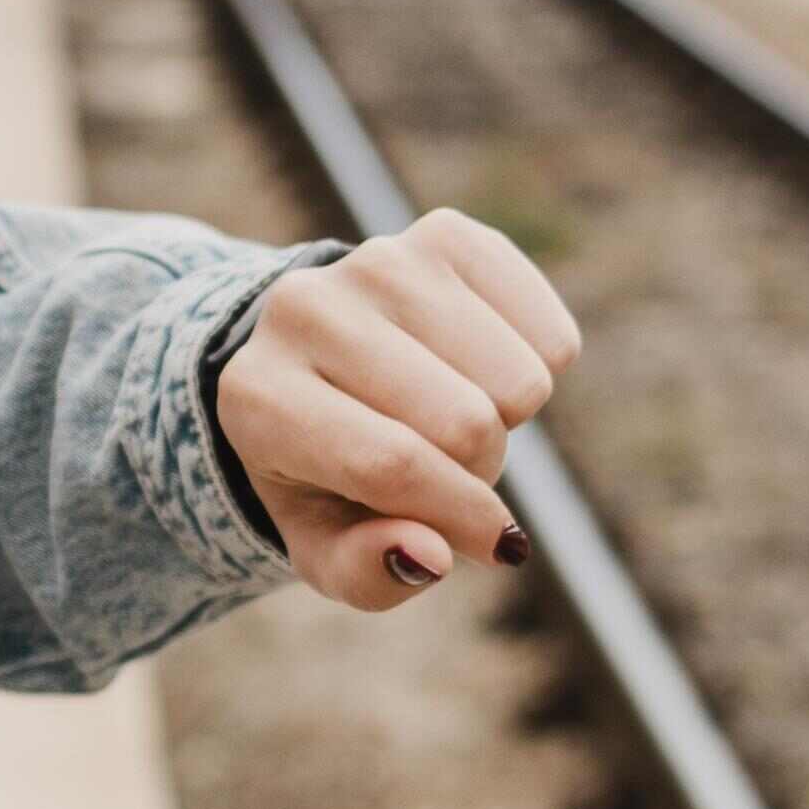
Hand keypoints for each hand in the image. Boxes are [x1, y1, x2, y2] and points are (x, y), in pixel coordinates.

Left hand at [214, 208, 583, 610]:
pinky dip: (537, 369)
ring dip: (505, 419)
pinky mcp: (445, 236)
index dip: (461, 516)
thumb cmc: (323, 472)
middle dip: (479, 471)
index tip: (496, 546)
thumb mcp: (325, 544)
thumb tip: (433, 555)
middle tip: (447, 467)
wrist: (311, 359)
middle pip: (466, 422)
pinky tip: (478, 366)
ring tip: (450, 411)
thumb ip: (366, 571)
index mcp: (259, 396)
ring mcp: (379, 261)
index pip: (391, 463)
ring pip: (517, 379)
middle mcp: (307, 310)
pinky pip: (549, 333)